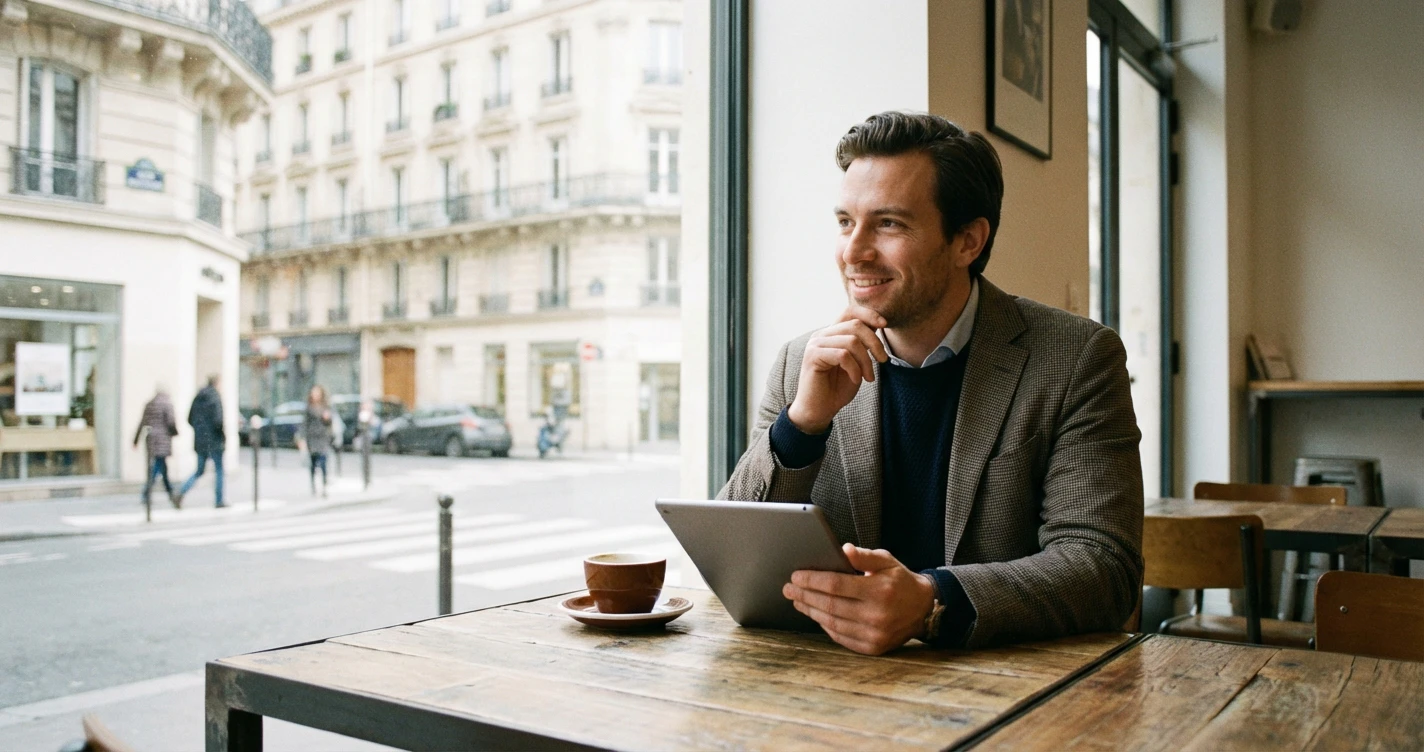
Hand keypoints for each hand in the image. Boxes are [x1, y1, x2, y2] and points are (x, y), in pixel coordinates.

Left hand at [783, 543, 936, 654]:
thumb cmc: (901, 581)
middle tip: (789, 588)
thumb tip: (843, 549)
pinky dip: (825, 625)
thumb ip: (864, 556)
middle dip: (805, 595)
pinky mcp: (873, 647)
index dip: (812, 580)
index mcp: (879, 590)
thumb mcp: (887, 561)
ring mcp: (874, 634)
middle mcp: (876, 615)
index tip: (796, 576)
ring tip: (798, 601)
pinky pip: (841, 637)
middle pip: (830, 605)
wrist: (924, 609)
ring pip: (832, 623)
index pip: (836, 585)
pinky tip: (816, 614)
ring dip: (811, 611)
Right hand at [787, 306, 888, 433]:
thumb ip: (862, 344)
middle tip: (883, 361)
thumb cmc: (837, 389)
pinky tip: (856, 380)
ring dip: (866, 361)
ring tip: (869, 377)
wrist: (819, 411)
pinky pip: (843, 355)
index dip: (869, 314)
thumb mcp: (857, 363)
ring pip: (852, 341)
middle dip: (875, 343)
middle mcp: (822, 335)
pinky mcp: (813, 356)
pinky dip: (855, 369)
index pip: (850, 311)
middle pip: (856, 325)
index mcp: (831, 333)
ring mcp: (815, 344)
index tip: (884, 324)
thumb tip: (878, 324)